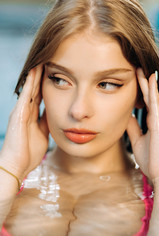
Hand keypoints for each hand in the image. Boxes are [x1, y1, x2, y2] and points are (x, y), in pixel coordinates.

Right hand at [0, 65, 48, 179]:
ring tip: (42, 61)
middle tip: (48, 62)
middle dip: (41, 77)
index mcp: (32, 116)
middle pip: (35, 90)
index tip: (55, 75)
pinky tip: (33, 72)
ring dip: (36, 76)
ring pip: (30, 89)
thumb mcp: (43, 134)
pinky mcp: (18, 114)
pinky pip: (26, 95)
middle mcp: (25, 111)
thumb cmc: (29, 153)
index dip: (47, 86)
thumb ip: (47, 122)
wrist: (17, 165)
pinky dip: (30, 83)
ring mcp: (21, 111)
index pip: (41, 97)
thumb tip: (55, 113)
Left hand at [127, 69, 158, 182]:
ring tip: (142, 70)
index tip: (133, 78)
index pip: (145, 101)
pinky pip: (156, 104)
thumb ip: (133, 128)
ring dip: (148, 83)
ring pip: (154, 97)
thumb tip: (125, 117)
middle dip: (143, 82)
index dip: (140, 90)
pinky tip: (150, 80)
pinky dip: (153, 92)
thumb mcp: (138, 140)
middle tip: (137, 68)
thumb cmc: (152, 160)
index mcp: (152, 122)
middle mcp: (157, 118)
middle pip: (149, 96)